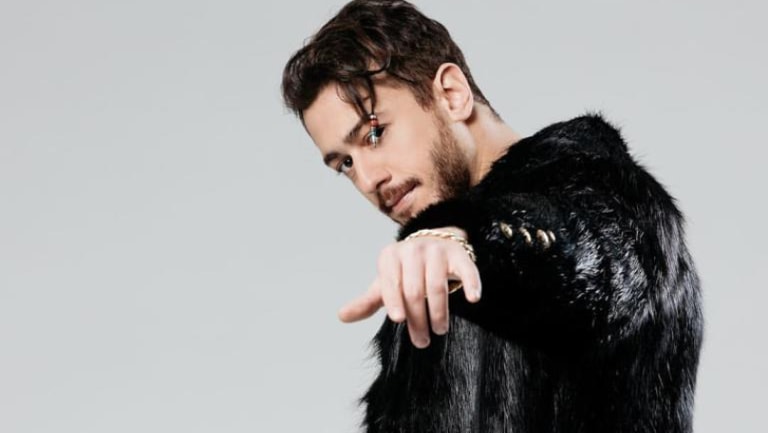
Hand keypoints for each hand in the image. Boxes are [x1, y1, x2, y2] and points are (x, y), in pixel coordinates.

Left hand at [338, 227, 481, 347]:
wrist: (434, 244)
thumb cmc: (406, 271)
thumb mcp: (385, 284)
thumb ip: (367, 301)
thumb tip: (341, 317)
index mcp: (391, 256)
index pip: (391, 282)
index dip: (394, 300)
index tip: (399, 320)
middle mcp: (413, 249)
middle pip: (414, 290)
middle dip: (418, 318)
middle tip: (422, 341)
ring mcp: (437, 250)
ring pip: (437, 285)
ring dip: (439, 312)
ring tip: (439, 330)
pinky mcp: (459, 254)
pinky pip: (466, 269)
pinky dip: (470, 284)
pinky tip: (473, 299)